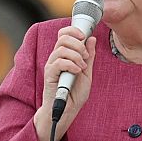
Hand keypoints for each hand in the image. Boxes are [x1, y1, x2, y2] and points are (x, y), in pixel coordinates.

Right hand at [34, 26, 96, 140]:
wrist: (68, 110)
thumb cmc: (75, 93)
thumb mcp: (87, 72)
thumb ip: (89, 56)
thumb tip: (91, 39)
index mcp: (65, 55)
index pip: (64, 34)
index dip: (73, 30)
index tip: (84, 36)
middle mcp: (56, 57)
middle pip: (62, 37)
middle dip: (77, 43)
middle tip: (85, 56)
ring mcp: (52, 65)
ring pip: (61, 49)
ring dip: (76, 55)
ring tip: (82, 66)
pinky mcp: (49, 74)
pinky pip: (58, 62)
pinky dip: (71, 64)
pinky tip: (77, 71)